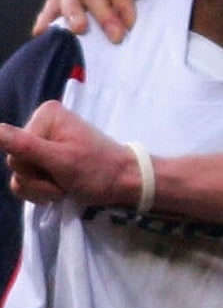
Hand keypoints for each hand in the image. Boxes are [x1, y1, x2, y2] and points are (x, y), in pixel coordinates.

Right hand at [0, 101, 141, 207]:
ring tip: (66, 187)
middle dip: (39, 180)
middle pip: (15, 161)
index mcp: (45, 116)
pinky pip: (27, 180)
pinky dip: (42, 191)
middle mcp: (41, 125)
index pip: (12, 148)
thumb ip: (24, 146)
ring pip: (20, 175)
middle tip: (65, 182)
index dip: (32, 168)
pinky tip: (61, 190)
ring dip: (42, 188)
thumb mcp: (60, 160)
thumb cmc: (98, 171)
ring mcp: (44, 144)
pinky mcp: (47, 160)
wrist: (126, 184)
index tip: (59, 171)